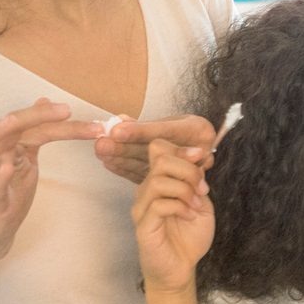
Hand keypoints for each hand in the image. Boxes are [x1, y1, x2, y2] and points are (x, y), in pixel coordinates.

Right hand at [0, 99, 104, 265]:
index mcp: (6, 144)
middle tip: (67, 110)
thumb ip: (32, 132)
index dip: (50, 114)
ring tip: (16, 120)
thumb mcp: (23, 159)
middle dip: (38, 116)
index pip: (28, 122)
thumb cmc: (7, 194)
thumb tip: (43, 101)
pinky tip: (8, 167)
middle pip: (13, 127)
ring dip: (6, 133)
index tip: (75, 111)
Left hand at [97, 114, 217, 183]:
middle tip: (102, 144)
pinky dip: (127, 170)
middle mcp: (198, 152)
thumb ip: (147, 124)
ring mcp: (190, 171)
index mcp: (198, 131)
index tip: (115, 131)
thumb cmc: (186, 133)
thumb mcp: (173, 122)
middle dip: (126, 148)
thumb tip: (120, 120)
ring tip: (102, 154)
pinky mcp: (176, 184)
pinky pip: (149, 177)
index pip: (166, 131)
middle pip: (156, 151)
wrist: (202, 153)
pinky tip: (110, 164)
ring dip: (123, 160)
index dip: (140, 132)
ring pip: (150, 166)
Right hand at [131, 138, 213, 295]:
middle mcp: (146, 192)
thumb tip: (199, 159)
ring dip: (184, 189)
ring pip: (158, 180)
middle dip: (187, 169)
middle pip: (160, 160)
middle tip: (202, 188)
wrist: (181, 269)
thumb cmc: (188, 237)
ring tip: (196, 204)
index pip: (159, 151)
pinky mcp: (143, 225)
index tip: (202, 156)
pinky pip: (158, 204)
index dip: (181, 149)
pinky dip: (180, 206)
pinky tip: (189, 216)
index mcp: (160, 183)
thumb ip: (198, 182)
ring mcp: (142, 208)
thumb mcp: (201, 204)